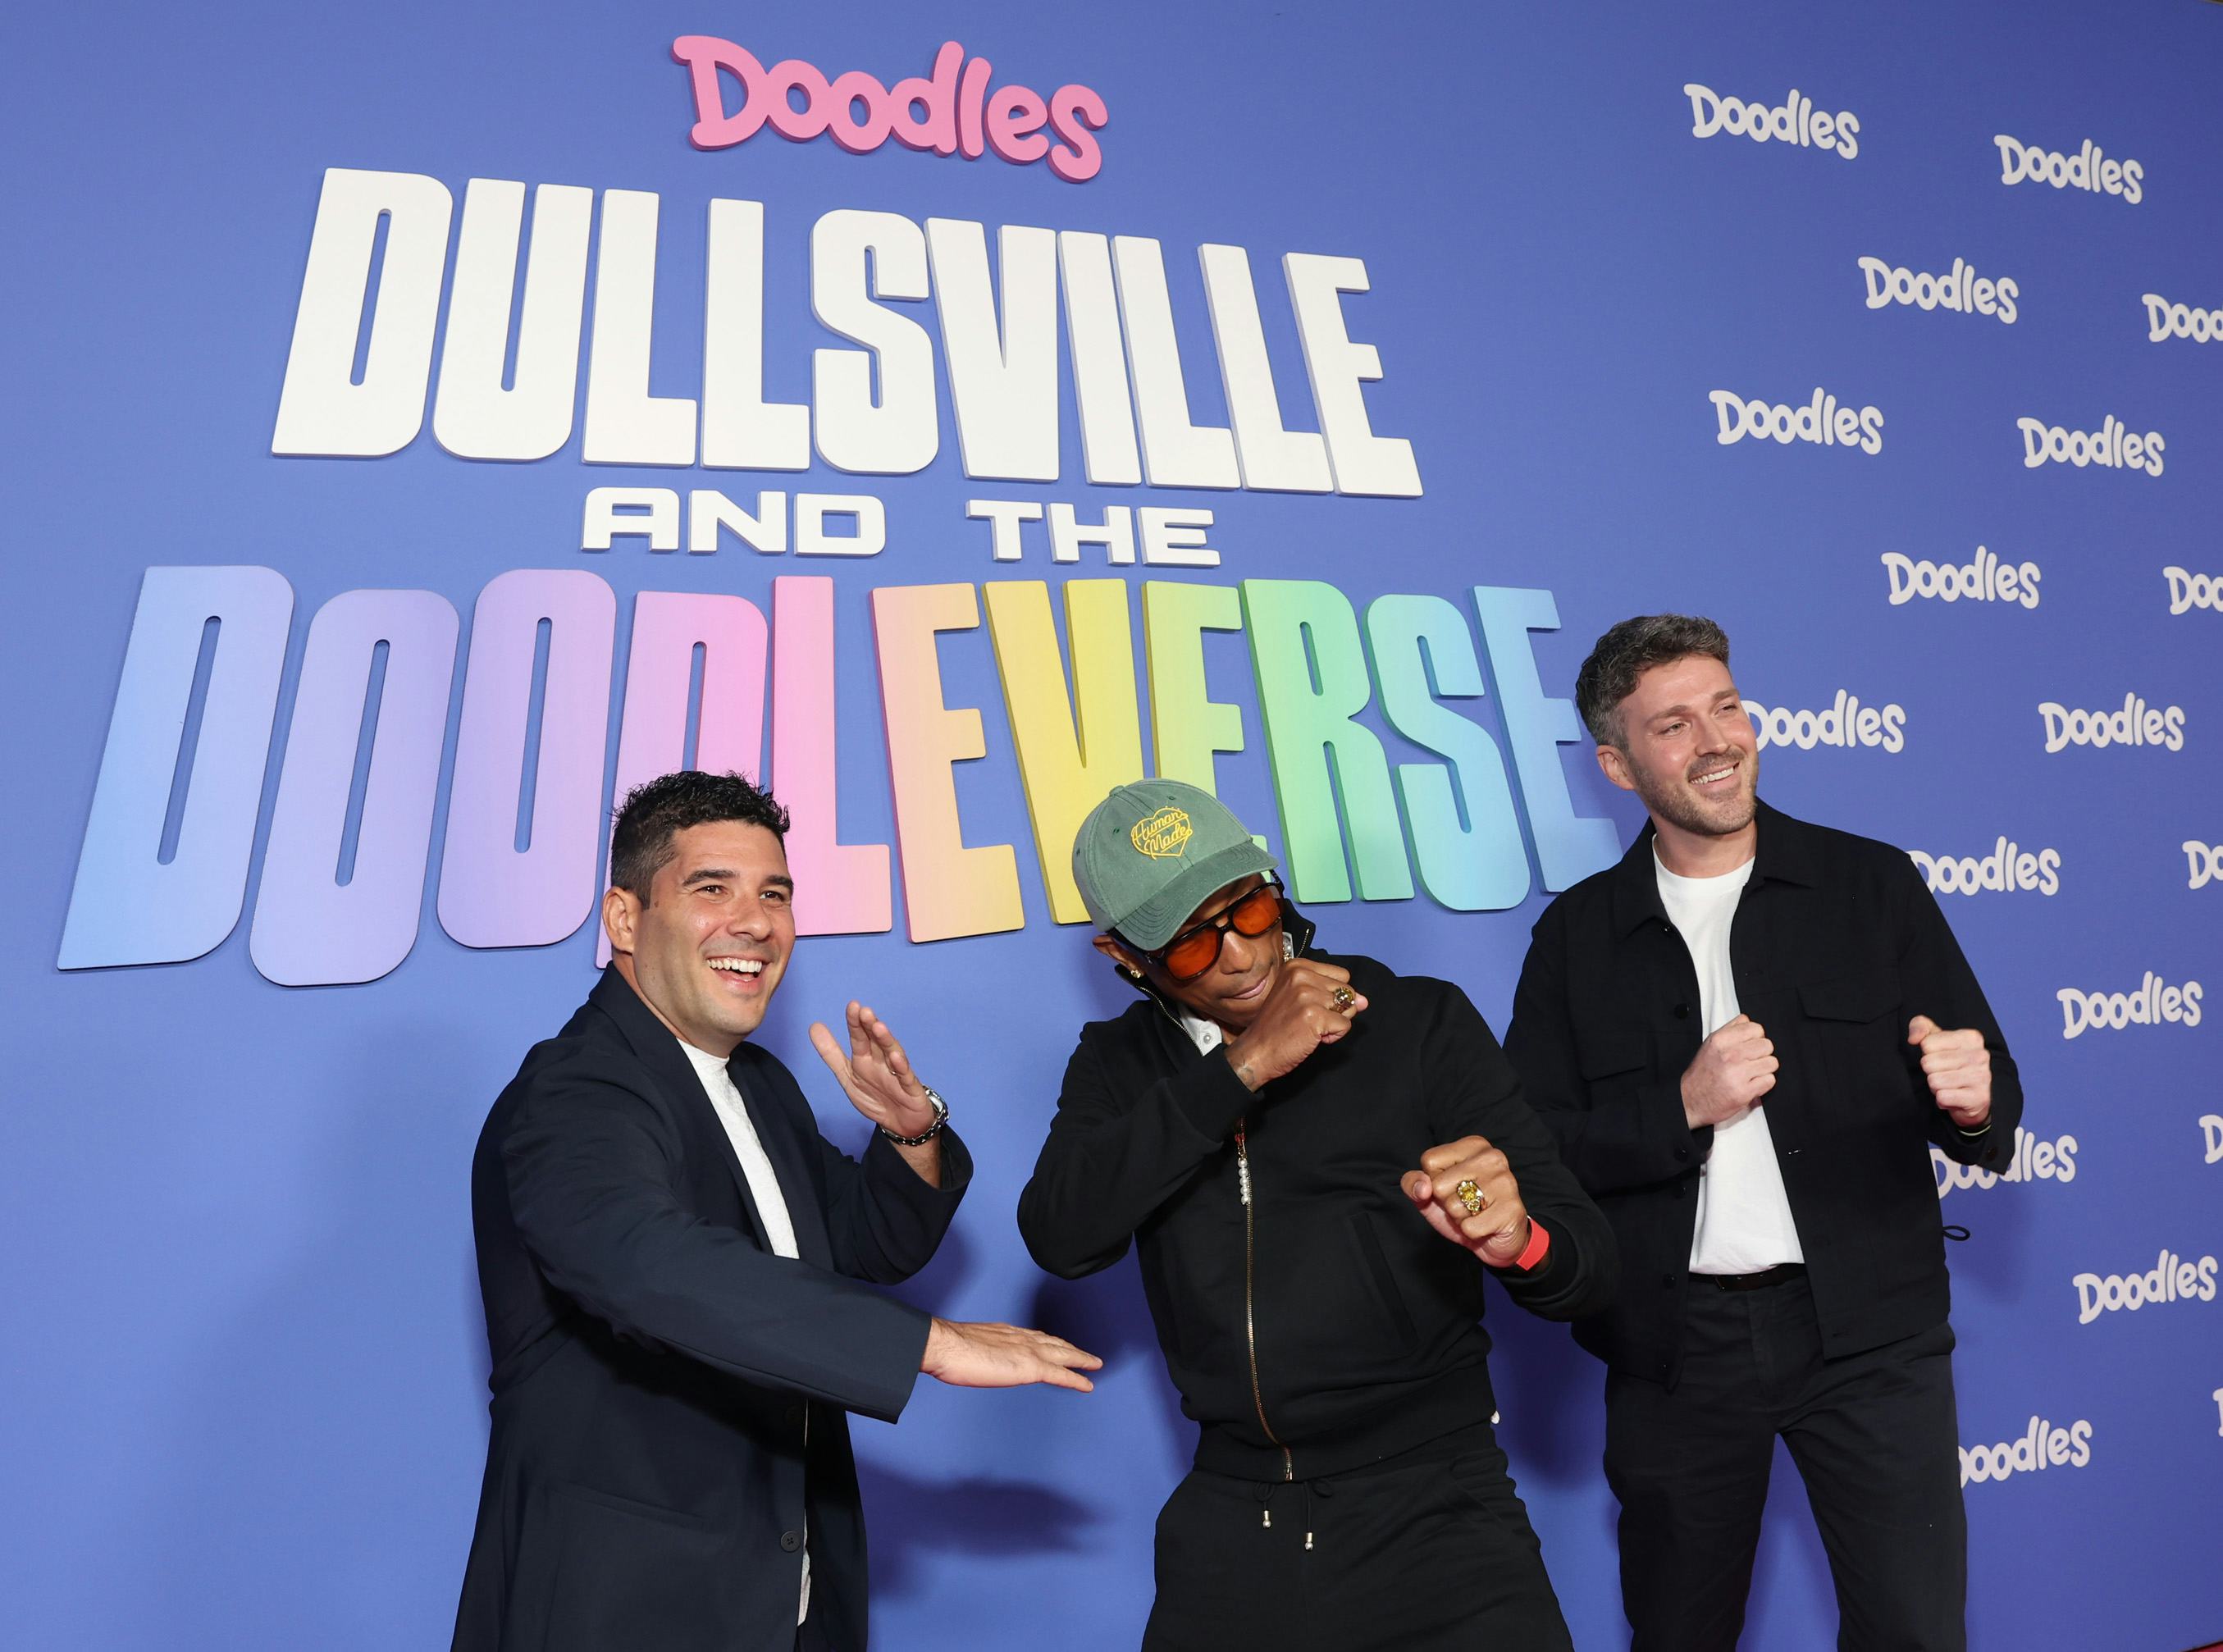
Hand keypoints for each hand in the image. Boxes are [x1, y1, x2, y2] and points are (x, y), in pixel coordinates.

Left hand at [810, 1001, 938, 1138]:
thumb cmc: (876, 1096)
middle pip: (876, 1041)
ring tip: (879, 1027)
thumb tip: (814, 1026)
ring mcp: (897, 1073)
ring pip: (892, 1053)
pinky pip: (905, 1077)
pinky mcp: (910, 1088)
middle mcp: (882, 1061)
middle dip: (870, 1026)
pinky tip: (896, 1058)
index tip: (852, 1006)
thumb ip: (831, 1053)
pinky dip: (901, 1067)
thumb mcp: (848, 1076)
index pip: (859, 1037)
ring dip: (886, 1040)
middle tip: (864, 1011)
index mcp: (865, 1058)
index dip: (855, 1022)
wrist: (901, 1124)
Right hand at [922, 1318, 1102, 1392]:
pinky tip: (1087, 1385)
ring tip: (1094, 1365)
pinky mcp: (1031, 1367)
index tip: (1058, 1344)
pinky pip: (1061, 1374)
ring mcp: (1028, 1351)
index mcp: (1006, 1332)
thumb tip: (974, 1359)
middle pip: (1055, 1343)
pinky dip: (1076, 1379)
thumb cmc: (949, 1349)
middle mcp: (1021, 1337)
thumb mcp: (967, 1346)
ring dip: (1080, 1359)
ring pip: (1064, 1354)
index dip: (1050, 1341)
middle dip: (1072, 1348)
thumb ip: (979, 1351)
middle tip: (1086, 1355)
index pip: (1035, 1336)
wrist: (946, 1346)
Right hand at [1221, 960, 1367, 1091]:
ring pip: (1348, 1008)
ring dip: (1334, 1023)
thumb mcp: (1300, 999)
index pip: (1342, 975)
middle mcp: (1301, 976)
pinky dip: (1334, 1036)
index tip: (1309, 1006)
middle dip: (1336, 1009)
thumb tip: (1365, 1001)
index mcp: (1297, 966)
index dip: (1332, 995)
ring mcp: (1308, 995)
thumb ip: (1332, 994)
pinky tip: (1312, 1038)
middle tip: (1308, 1020)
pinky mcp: (1315, 1016)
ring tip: (1309, 1028)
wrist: (1256, 1051)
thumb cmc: (1277, 1027)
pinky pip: (1345, 1025)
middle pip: (1347, 990)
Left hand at [1400, 1136, 1532, 1267]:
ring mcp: (1504, 1182)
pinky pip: (1469, 1227)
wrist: (1495, 1239)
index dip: (1433, 1181)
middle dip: (1446, 1202)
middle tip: (1465, 1204)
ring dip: (1459, 1218)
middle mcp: (1492, 1157)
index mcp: (1473, 1145)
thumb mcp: (1430, 1194)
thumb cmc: (1462, 1209)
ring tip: (1475, 1213)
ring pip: (1454, 1206)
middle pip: (1439, 1185)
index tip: (1452, 1186)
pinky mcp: (1511, 1209)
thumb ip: (1413, 1183)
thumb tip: (1422, 1187)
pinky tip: (1486, 1225)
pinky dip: (1471, 1232)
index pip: (1429, 1160)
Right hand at [1681, 1014, 1775, 1128]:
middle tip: (1751, 1061)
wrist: (1690, 1100)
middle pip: (1767, 1045)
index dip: (1756, 1037)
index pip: (1756, 1028)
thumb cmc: (1701, 1074)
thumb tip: (1747, 1021)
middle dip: (1762, 1054)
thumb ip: (1729, 1030)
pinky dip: (1763, 1084)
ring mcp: (1738, 1073)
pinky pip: (1770, 1080)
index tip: (1751, 1045)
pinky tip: (1752, 1084)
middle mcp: (1730, 1055)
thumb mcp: (1709, 1045)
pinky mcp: (1745, 1092)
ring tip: (1751, 1073)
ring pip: (1772, 1063)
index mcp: (1720, 1040)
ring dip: (1764, 1069)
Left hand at [1908, 1015, 1990, 1128]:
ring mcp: (1982, 1077)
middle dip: (1931, 1072)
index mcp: (1971, 1037)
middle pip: (1928, 1063)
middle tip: (1944, 1074)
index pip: (1927, 1044)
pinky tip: (1953, 1096)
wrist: (1973, 1097)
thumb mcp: (1934, 1039)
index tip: (1941, 1058)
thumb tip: (1913, 1039)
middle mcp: (1980, 1055)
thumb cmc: (1950, 1063)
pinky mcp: (1979, 1098)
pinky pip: (1942, 1097)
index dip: (1927, 1054)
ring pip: (1934, 1081)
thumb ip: (1920, 1026)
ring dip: (1936, 1087)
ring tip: (1948, 1085)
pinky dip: (1942, 1100)